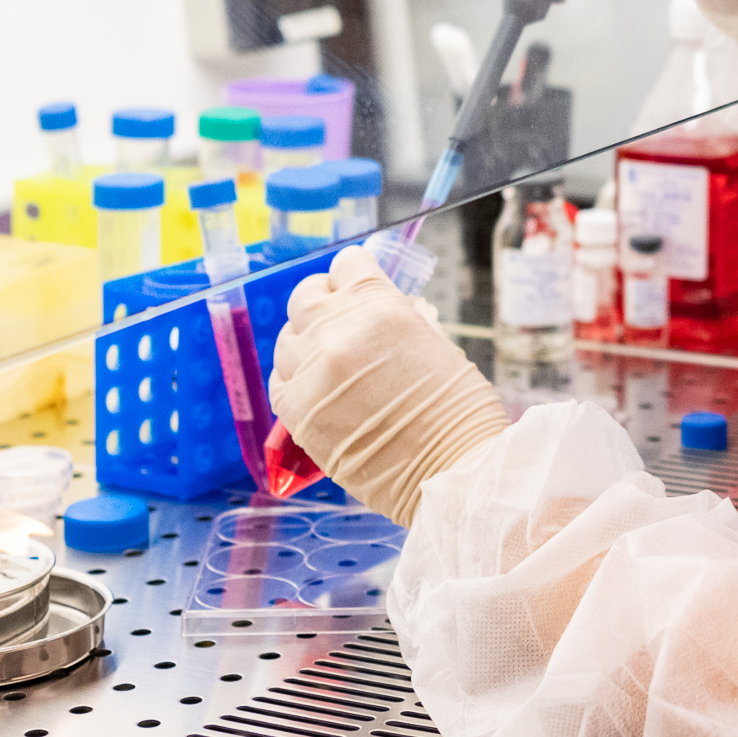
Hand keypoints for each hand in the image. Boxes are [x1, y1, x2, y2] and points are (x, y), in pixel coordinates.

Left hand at [270, 249, 511, 526]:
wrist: (453, 471)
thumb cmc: (458, 410)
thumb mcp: (435, 342)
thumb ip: (396, 318)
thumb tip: (372, 309)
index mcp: (381, 305)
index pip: (346, 264)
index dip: (353, 277)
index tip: (355, 290)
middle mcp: (340, 331)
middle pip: (306, 296)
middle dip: (323, 304)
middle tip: (336, 323)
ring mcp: (314, 373)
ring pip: (287, 339)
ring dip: (306, 346)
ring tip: (329, 365)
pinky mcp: (298, 413)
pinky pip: (279, 383)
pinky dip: (294, 383)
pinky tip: (317, 392)